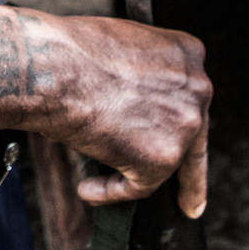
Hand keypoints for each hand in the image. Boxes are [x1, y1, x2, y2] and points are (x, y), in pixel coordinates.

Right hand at [31, 13, 213, 217]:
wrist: (51, 66)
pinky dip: (109, 192)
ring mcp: (184, 124)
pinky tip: (87, 189)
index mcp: (188, 53)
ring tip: (98, 186)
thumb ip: (142, 72)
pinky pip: (139, 186)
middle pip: (193, 136)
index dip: (185, 126)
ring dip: (133, 178)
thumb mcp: (123, 45)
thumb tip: (129, 104)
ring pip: (166, 164)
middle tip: (190, 204)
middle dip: (190, 172)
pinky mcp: (162, 157)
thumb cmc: (69, 50)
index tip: (186, 147)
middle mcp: (197, 88)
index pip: (190, 98)